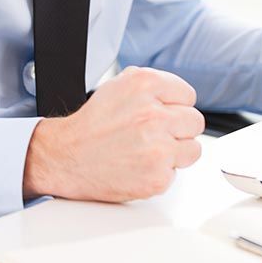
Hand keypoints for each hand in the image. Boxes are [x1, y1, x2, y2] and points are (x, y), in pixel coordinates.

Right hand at [23, 66, 204, 201]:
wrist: (67, 156)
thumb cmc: (93, 123)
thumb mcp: (119, 85)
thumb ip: (154, 85)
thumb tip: (180, 96)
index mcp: (146, 85)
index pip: (188, 96)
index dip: (174, 106)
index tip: (160, 114)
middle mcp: (154, 114)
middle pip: (195, 122)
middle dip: (178, 129)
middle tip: (155, 135)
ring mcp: (158, 148)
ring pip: (193, 149)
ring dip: (175, 152)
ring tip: (149, 151)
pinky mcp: (158, 177)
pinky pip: (176, 173)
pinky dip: (160, 172)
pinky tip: (139, 166)